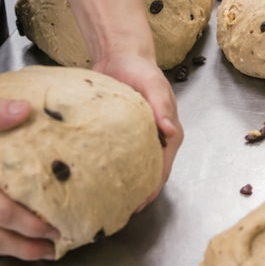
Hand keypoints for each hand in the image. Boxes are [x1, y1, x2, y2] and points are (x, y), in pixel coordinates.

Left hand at [94, 52, 183, 204]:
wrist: (121, 55)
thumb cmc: (141, 70)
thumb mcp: (154, 85)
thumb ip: (162, 107)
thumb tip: (170, 131)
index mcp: (170, 134)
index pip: (163, 169)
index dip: (151, 189)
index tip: (136, 205)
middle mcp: (156, 140)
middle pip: (149, 173)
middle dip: (136, 193)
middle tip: (116, 210)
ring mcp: (138, 138)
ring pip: (133, 167)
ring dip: (123, 183)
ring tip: (105, 201)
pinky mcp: (120, 134)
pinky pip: (116, 156)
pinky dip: (110, 168)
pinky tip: (94, 177)